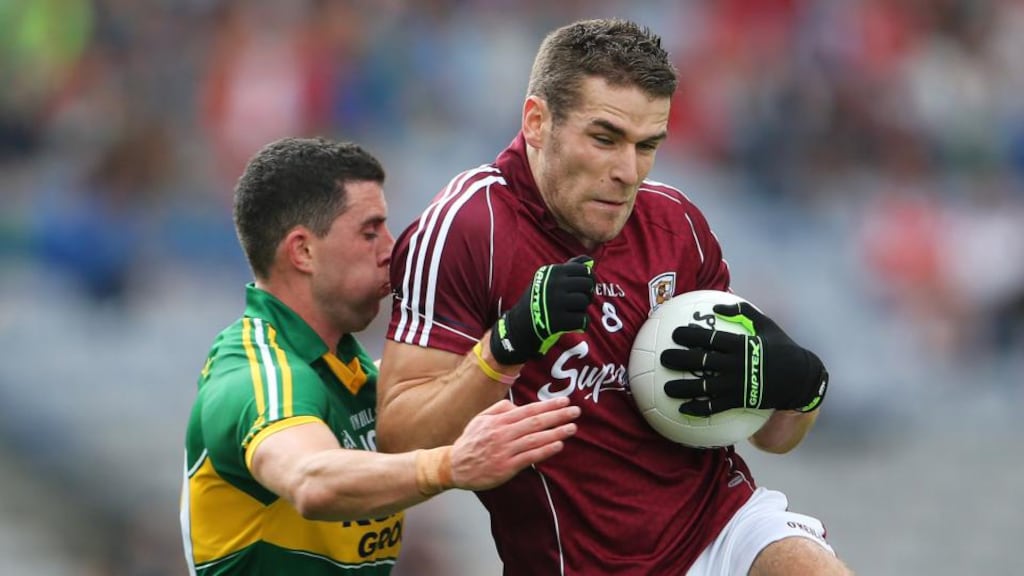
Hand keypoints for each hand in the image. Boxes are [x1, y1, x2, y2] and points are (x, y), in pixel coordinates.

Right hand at [450, 398, 579, 490]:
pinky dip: (545, 450)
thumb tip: (518, 406)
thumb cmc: (471, 442)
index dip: (548, 405)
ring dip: (555, 432)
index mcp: (498, 421)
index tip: (565, 401)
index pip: (528, 410)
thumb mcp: (480, 419)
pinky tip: (558, 445)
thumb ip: (500, 409)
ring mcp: (505, 451)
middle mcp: (503, 434)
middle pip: (535, 422)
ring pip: (534, 439)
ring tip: (572, 428)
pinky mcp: (506, 467)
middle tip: (576, 411)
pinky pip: (529, 457)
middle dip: (557, 416)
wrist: (454, 466)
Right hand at [489, 256, 594, 364]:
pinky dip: (581, 323)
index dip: (589, 278)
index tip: (585, 287)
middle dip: (587, 293)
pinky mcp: (558, 321)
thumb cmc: (540, 296)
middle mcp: (554, 285)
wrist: (522, 322)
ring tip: (572, 311)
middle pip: (587, 285)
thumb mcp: (550, 277)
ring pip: (584, 302)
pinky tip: (572, 323)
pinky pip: (583, 319)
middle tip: (579, 300)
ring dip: (582, 308)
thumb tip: (590, 260)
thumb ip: (570, 267)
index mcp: (553, 272)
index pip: (584, 270)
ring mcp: (556, 303)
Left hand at [659, 302, 827, 415]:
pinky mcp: (740, 400)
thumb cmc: (782, 347)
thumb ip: (742, 312)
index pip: (709, 339)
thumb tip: (717, 306)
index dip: (690, 336)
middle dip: (679, 360)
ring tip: (665, 388)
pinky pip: (715, 407)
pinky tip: (683, 410)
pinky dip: (699, 409)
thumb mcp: (766, 324)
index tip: (674, 334)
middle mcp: (736, 365)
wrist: (801, 378)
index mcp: (740, 345)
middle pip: (701, 362)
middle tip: (663, 358)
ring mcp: (737, 384)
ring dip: (683, 388)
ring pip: (704, 387)